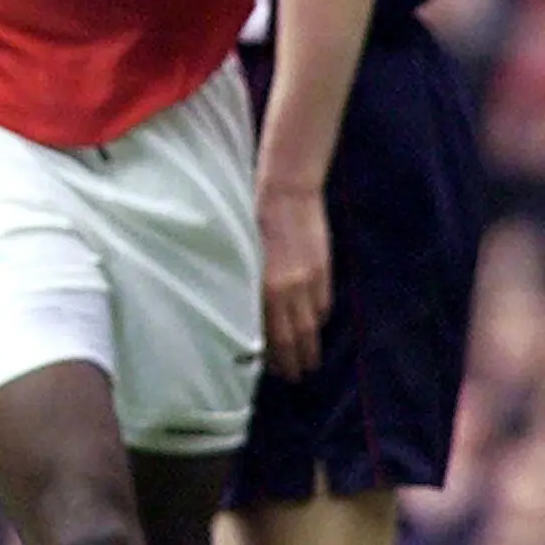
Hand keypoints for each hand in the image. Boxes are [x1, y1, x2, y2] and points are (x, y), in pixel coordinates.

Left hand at [258, 181, 331, 379]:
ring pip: (313, 325)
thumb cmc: (252, 218)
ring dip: (311, 346)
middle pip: (296, 336)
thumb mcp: (243, 255)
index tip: (276, 372)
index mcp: (264, 286)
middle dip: (296, 360)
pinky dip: (320, 320)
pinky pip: (324, 305)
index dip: (276, 356)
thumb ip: (251, 286)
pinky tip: (316, 328)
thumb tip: (251, 312)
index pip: (272, 333)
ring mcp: (310, 281)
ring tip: (308, 363)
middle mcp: (288, 289)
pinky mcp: (324, 271)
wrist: (287, 192)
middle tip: (294, 378)